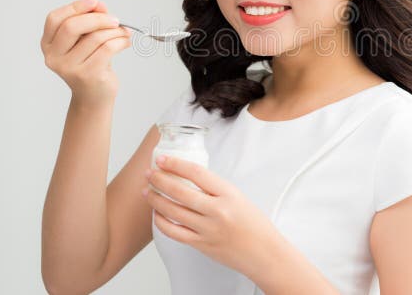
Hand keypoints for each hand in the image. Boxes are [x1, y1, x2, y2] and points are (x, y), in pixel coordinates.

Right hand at [40, 0, 132, 104]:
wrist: (95, 96)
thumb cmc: (91, 63)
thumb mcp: (87, 39)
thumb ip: (90, 19)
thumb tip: (99, 5)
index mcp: (48, 44)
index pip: (55, 19)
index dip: (75, 7)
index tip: (95, 1)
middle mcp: (53, 57)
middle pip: (72, 26)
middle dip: (98, 18)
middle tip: (115, 19)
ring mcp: (68, 68)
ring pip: (95, 37)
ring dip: (115, 31)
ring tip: (124, 33)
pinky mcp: (86, 75)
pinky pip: (107, 49)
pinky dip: (121, 41)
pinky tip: (126, 42)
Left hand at [143, 155, 281, 278]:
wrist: (264, 253)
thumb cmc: (254, 224)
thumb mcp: (238, 197)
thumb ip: (215, 189)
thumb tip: (189, 178)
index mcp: (229, 194)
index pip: (196, 173)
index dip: (175, 164)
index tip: (162, 159)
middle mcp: (217, 211)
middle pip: (180, 191)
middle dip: (159, 180)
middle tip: (149, 173)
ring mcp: (208, 229)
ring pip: (173, 211)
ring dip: (156, 199)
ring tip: (147, 191)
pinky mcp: (201, 245)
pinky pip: (174, 232)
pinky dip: (161, 222)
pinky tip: (157, 214)